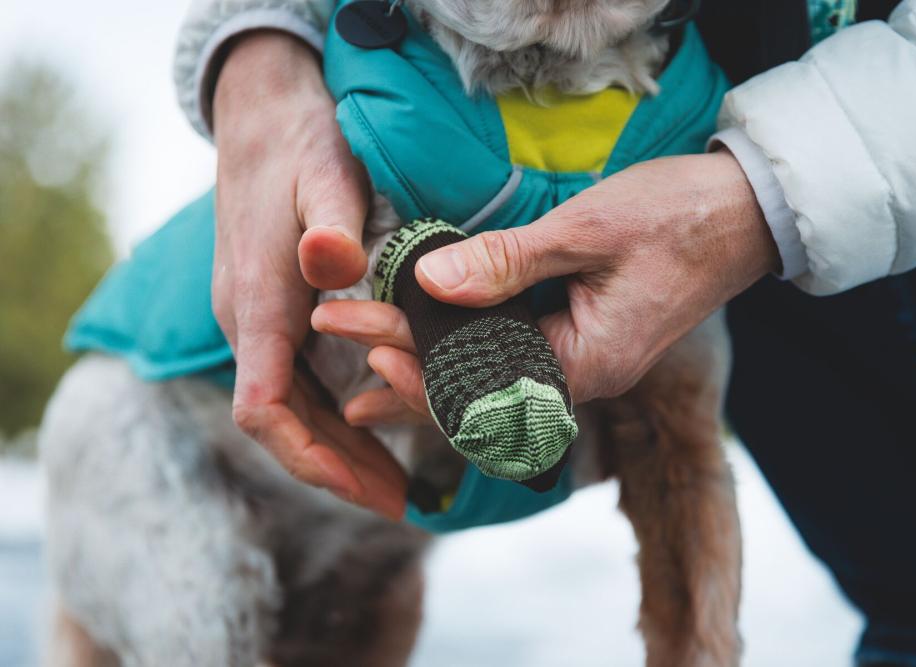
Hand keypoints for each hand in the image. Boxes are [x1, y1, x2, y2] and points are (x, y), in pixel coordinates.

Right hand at [212, 31, 404, 518]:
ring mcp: (258, 320)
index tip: (367, 490)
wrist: (264, 116)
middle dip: (336, 470)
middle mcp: (250, 324)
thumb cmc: (300, 145)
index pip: (265, 409)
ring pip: (291, 410)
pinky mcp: (274, 313)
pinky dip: (334, 417)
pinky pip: (299, 384)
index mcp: (258, 304)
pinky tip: (374, 428)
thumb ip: (330, 223)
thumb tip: (330, 258)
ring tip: (394, 484)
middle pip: (282, 424)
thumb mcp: (326, 175)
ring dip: (337, 451)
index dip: (312, 458)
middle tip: (400, 503)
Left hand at [316, 151, 777, 416]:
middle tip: (338, 339)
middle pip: (478, 393)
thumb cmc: (677, 217)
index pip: (484, 386)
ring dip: (427, 374)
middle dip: (405, 371)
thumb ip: (509, 262)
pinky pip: (510, 362)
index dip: (419, 372)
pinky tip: (427, 354)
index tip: (365, 345)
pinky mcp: (581, 339)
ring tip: (361, 383)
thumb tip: (430, 284)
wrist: (743, 214)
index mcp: (586, 363)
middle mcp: (581, 377)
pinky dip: (463, 358)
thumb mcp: (588, 231)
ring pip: (490, 384)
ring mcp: (582, 362)